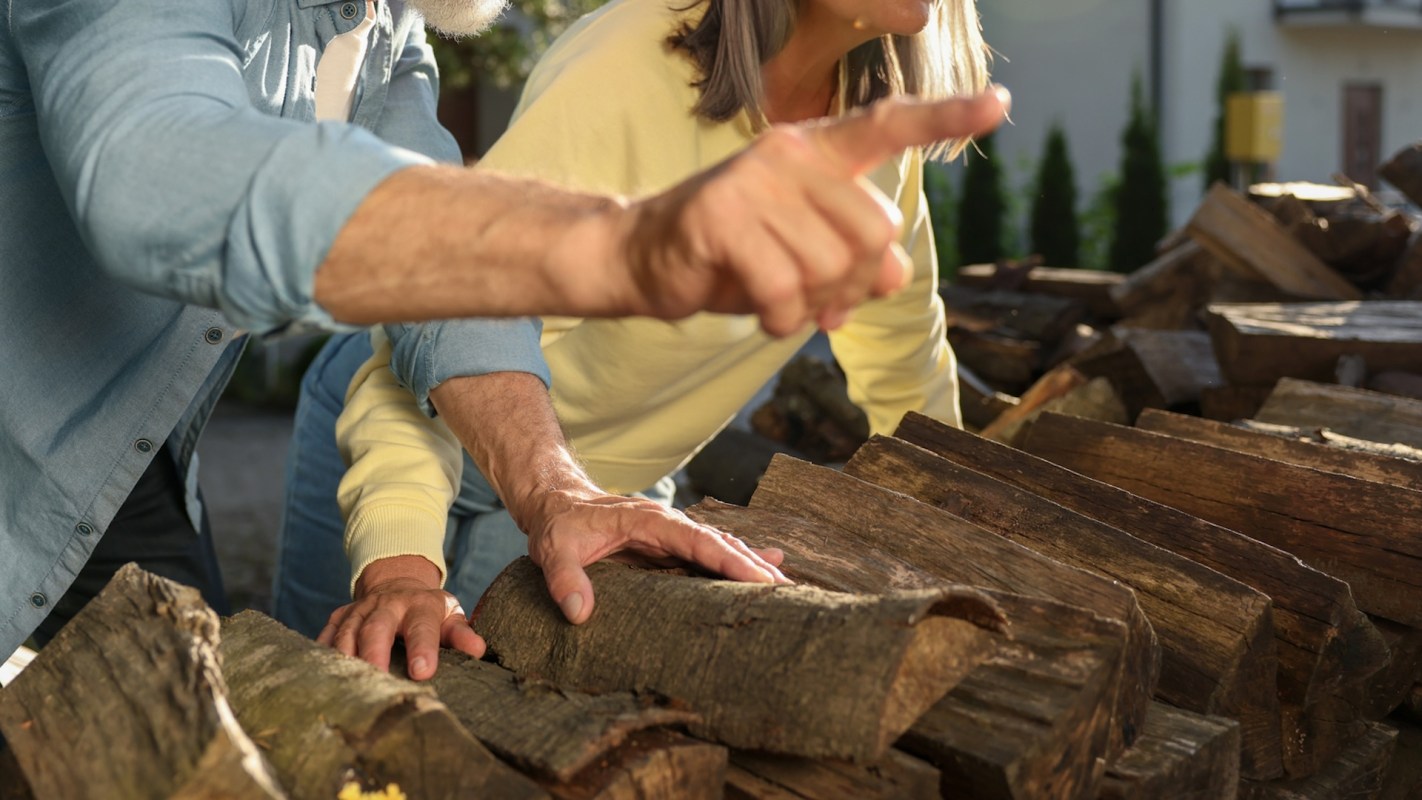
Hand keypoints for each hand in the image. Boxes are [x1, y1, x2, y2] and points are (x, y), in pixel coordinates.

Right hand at [316, 554, 482, 680]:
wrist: (397, 584)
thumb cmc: (428, 611)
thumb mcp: (450, 616)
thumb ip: (462, 634)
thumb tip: (479, 650)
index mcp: (419, 606)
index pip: (421, 627)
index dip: (422, 649)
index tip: (422, 672)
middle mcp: (386, 605)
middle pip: (376, 629)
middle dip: (374, 655)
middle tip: (377, 682)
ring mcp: (359, 610)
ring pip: (346, 634)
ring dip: (345, 659)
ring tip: (348, 688)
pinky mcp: (338, 618)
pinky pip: (325, 636)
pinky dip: (321, 655)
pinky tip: (319, 678)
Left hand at [516, 482, 788, 624]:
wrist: (556, 502)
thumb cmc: (558, 525)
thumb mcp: (553, 550)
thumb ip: (565, 578)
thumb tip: (578, 612)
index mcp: (650, 521)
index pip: (699, 540)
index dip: (731, 560)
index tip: (760, 578)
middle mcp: (668, 525)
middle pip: (721, 544)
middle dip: (755, 566)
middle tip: (788, 592)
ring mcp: (671, 535)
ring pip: (720, 548)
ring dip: (752, 566)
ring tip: (785, 587)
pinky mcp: (669, 548)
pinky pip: (709, 555)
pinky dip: (737, 563)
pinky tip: (764, 570)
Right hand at [618, 86, 1009, 335]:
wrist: (646, 258)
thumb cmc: (734, 255)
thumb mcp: (806, 256)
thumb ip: (857, 258)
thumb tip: (893, 275)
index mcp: (817, 154)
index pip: (887, 125)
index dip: (945, 117)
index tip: (999, 105)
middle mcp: (790, 156)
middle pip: (875, 231)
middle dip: (855, 284)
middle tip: (821, 302)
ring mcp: (754, 181)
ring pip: (831, 267)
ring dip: (812, 307)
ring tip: (782, 304)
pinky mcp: (721, 217)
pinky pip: (784, 288)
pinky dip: (780, 318)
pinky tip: (762, 313)